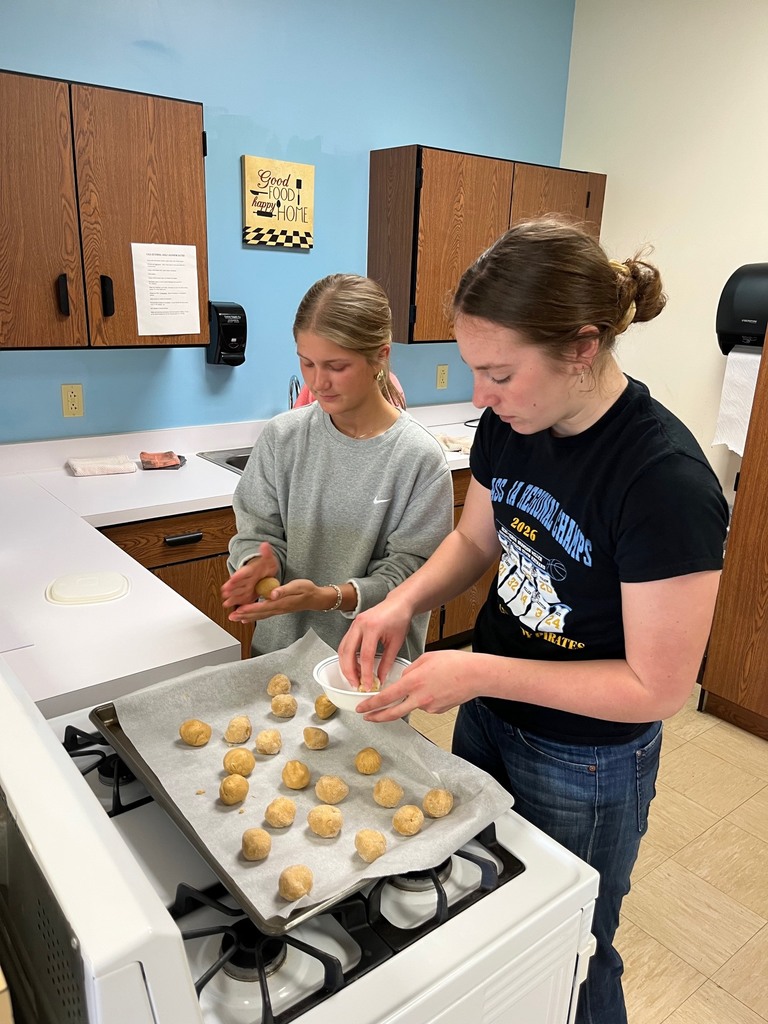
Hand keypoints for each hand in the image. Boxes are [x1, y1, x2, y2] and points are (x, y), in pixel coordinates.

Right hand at [221, 541, 279, 618]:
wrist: (266, 572)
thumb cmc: (266, 565)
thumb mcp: (268, 558)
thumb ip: (266, 553)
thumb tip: (265, 544)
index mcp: (251, 569)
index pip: (244, 572)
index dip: (238, 575)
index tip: (233, 578)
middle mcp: (247, 579)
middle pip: (238, 584)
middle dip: (232, 588)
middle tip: (225, 592)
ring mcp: (247, 586)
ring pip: (239, 593)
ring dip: (233, 598)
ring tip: (226, 603)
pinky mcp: (250, 594)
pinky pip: (244, 599)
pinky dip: (240, 604)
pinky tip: (235, 610)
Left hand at [229, 578, 334, 622]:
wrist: (315, 598)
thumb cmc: (307, 590)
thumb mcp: (297, 586)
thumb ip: (284, 590)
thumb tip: (273, 594)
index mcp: (281, 602)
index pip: (262, 607)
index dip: (250, 609)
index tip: (239, 609)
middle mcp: (278, 609)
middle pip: (258, 614)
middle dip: (244, 615)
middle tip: (232, 616)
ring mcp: (278, 610)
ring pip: (260, 615)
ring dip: (247, 617)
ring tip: (235, 618)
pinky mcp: (278, 610)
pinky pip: (263, 615)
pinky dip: (254, 617)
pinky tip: (247, 618)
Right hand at [337, 594, 414, 691]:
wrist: (398, 603)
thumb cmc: (399, 619)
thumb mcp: (396, 642)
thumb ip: (387, 662)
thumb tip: (380, 678)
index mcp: (372, 628)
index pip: (366, 656)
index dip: (365, 673)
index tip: (367, 685)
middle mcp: (359, 625)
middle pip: (348, 653)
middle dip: (349, 671)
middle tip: (355, 684)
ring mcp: (354, 624)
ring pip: (342, 649)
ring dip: (345, 665)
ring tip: (354, 678)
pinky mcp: (352, 626)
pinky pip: (344, 644)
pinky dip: (346, 657)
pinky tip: (353, 666)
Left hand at [354, 648, 478, 721]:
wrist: (476, 675)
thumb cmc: (455, 663)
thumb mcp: (426, 658)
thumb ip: (410, 669)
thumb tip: (403, 678)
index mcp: (414, 682)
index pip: (386, 697)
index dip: (370, 704)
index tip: (361, 707)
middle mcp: (419, 698)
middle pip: (392, 713)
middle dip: (377, 716)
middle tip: (367, 717)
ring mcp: (429, 706)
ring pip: (412, 704)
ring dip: (412, 696)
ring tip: (431, 680)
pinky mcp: (437, 710)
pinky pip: (425, 704)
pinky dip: (426, 697)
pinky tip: (438, 687)